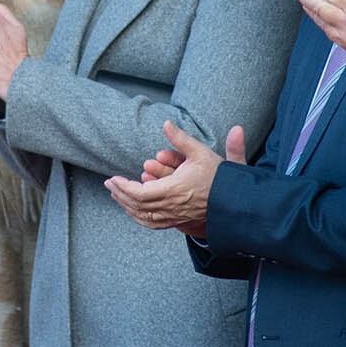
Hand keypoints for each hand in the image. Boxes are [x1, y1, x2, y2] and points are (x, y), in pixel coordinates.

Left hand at [104, 121, 245, 237]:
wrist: (235, 201)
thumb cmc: (219, 177)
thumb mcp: (200, 152)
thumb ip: (181, 138)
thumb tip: (166, 123)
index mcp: (174, 190)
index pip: (139, 193)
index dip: (123, 187)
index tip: (114, 179)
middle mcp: (172, 206)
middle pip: (137, 205)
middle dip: (120, 194)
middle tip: (110, 184)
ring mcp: (175, 217)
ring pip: (143, 216)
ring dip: (127, 206)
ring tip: (117, 195)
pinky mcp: (179, 222)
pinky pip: (153, 224)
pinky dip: (139, 217)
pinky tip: (133, 210)